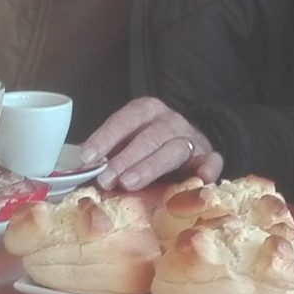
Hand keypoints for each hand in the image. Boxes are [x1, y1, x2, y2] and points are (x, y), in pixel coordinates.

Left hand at [79, 97, 222, 191]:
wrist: (191, 143)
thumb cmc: (150, 146)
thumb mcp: (129, 141)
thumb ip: (110, 153)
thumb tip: (81, 171)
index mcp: (146, 111)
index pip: (124, 120)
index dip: (105, 138)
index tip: (87, 157)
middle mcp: (169, 121)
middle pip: (148, 137)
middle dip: (124, 158)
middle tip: (106, 179)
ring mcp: (191, 138)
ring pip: (173, 149)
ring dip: (151, 166)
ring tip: (130, 183)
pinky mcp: (208, 156)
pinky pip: (212, 160)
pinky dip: (208, 169)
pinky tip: (202, 179)